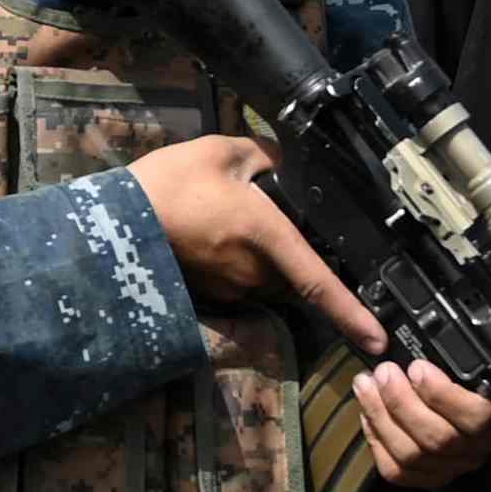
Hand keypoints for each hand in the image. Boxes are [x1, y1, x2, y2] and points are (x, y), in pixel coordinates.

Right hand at [123, 134, 387, 357]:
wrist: (113, 219)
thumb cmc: (169, 183)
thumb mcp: (222, 151)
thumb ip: (267, 156)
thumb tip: (289, 163)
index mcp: (267, 237)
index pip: (319, 281)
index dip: (352, 314)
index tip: (378, 340)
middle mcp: (254, 272)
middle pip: (295, 271)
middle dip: (294, 250)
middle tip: (262, 213)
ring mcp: (231, 288)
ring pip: (267, 276)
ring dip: (262, 254)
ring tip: (227, 217)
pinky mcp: (210, 293)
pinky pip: (240, 279)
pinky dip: (237, 261)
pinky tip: (211, 232)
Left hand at [355, 359, 490, 491]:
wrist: (446, 403)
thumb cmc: (456, 379)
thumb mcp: (461, 365)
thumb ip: (449, 361)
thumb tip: (418, 353)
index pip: (479, 417)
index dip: (442, 394)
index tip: (418, 368)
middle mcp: (478, 449)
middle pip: (438, 438)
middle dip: (400, 401)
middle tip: (384, 372)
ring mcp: (452, 467)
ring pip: (412, 455)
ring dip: (381, 415)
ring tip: (366, 385)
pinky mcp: (426, 477)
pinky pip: (396, 469)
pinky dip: (377, 439)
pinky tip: (368, 413)